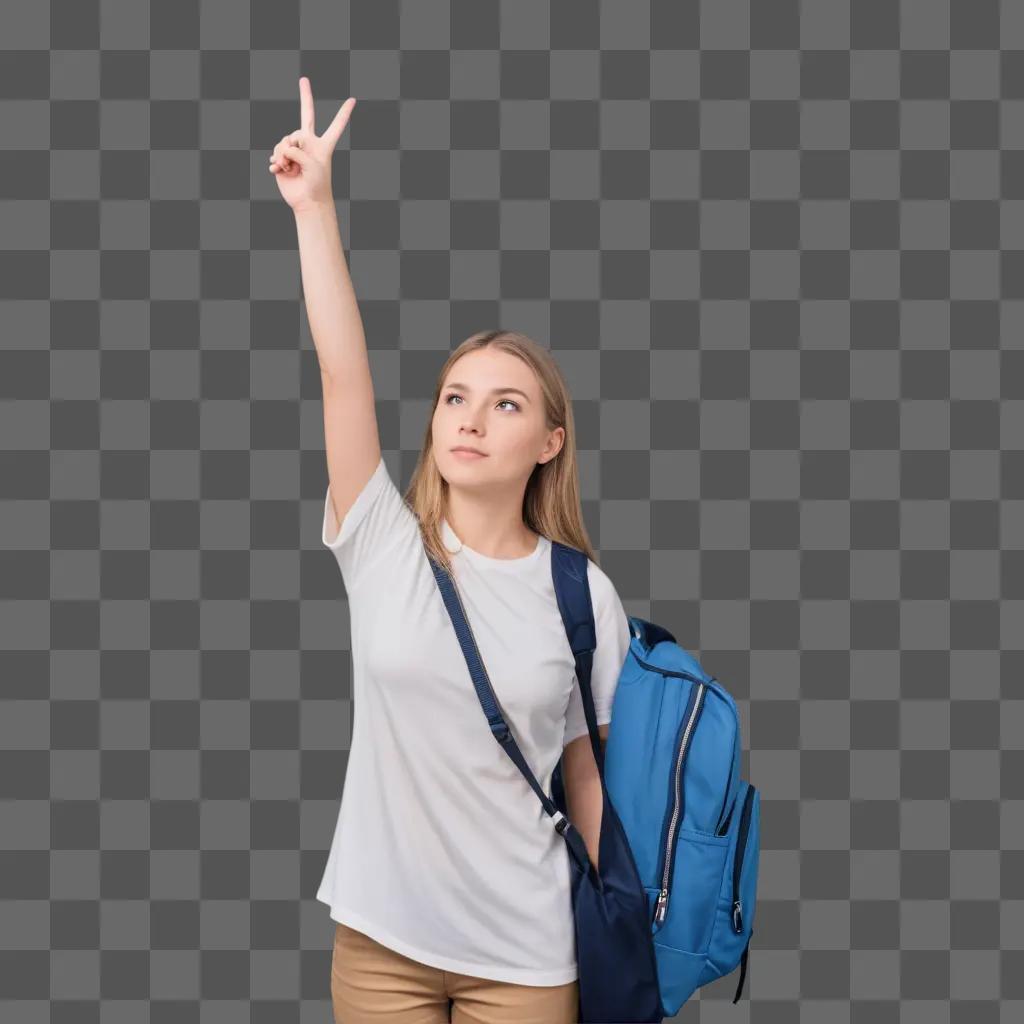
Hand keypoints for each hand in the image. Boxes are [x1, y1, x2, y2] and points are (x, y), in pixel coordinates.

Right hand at [269, 77, 354, 213]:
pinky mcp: (283, 158)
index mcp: (323, 145)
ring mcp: (295, 149)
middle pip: (306, 115)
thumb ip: (297, 150)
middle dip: (306, 96)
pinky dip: (277, 162)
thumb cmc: (316, 185)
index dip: (343, 113)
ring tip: (290, 168)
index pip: (335, 126)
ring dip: (283, 154)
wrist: (308, 202)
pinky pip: (276, 152)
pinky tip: (280, 171)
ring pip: (284, 140)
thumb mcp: (311, 165)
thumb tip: (282, 149)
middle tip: (304, 79)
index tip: (352, 100)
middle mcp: (309, 143)